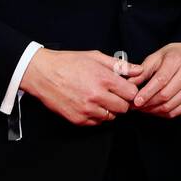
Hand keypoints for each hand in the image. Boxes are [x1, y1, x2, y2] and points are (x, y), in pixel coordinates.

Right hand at [19, 49, 142, 125]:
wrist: (42, 74)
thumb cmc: (67, 63)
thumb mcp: (95, 57)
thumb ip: (119, 65)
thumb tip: (138, 70)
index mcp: (103, 79)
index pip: (132, 93)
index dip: (130, 91)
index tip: (125, 89)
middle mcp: (97, 96)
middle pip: (124, 108)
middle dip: (122, 101)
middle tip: (113, 94)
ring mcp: (87, 110)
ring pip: (111, 117)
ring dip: (109, 109)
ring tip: (99, 98)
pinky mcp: (78, 119)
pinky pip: (97, 123)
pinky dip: (96, 116)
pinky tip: (89, 104)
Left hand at [128, 42, 180, 117]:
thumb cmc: (174, 57)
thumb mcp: (156, 57)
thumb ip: (143, 71)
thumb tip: (129, 84)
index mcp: (176, 61)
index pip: (160, 81)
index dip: (147, 93)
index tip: (136, 101)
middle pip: (165, 96)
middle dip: (147, 104)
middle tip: (135, 106)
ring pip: (170, 106)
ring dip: (153, 110)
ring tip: (143, 108)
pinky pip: (176, 112)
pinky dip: (162, 114)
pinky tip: (154, 109)